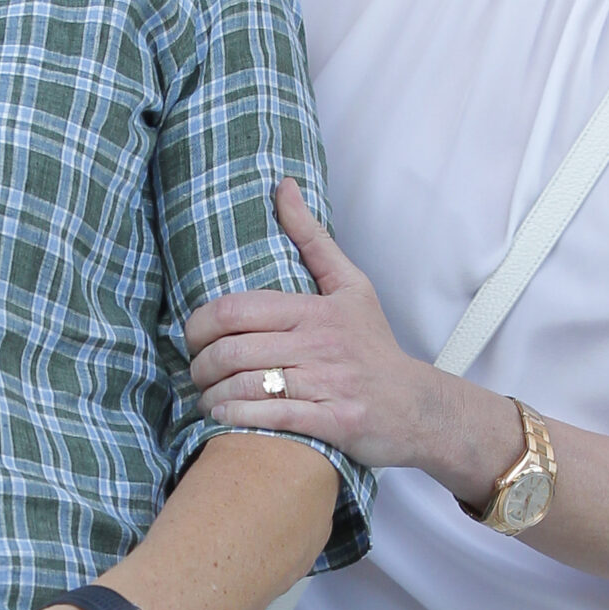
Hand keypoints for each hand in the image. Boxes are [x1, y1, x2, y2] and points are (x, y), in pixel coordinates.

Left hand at [185, 179, 433, 469]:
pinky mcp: (334, 422)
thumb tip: (283, 187)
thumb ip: (311, 238)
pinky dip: (236, 417)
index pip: (236, 311)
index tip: (192, 337)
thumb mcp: (350, 285)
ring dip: (213, 394)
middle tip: (196, 371)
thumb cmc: (373, 344)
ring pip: (248, 386)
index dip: (198, 325)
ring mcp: (328, 384)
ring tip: (206, 396)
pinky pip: (272, 418)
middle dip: (200, 365)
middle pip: (233, 351)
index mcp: (315, 309)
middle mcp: (320, 344)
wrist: (416, 404)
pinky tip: (222, 415)